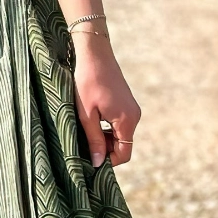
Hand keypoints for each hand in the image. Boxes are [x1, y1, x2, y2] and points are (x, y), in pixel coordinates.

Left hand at [71, 32, 140, 167]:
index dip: (108, 161)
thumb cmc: (87, 81)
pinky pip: (120, 124)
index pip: (125, 154)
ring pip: (121, 135)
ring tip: (85, 131)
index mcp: (126, 120)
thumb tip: (98, 163)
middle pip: (123, 145)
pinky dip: (107, 128)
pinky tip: (91, 120)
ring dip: (104, 138)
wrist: (94, 53)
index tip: (90, 159)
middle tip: (83, 145)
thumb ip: (93, 139)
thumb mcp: (86, 113)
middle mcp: (134, 116)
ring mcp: (132, 109)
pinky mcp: (126, 103)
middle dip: (105, 149)